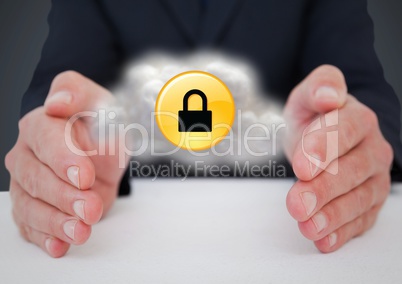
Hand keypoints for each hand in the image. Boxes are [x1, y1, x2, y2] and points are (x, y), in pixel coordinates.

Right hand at [5, 71, 125, 256]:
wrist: (103, 149)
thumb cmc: (100, 124)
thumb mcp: (100, 103)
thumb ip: (80, 95)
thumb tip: (58, 101)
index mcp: (41, 125)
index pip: (45, 140)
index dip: (63, 159)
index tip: (84, 175)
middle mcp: (28, 155)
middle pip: (35, 179)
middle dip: (64, 196)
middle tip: (89, 208)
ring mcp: (27, 184)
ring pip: (30, 206)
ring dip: (56, 222)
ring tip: (81, 231)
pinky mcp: (35, 207)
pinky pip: (32, 226)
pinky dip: (46, 237)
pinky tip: (61, 245)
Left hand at [283, 65, 392, 251]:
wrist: (324, 137)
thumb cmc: (315, 118)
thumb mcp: (309, 96)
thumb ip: (319, 86)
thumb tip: (329, 94)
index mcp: (358, 119)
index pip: (347, 131)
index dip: (325, 148)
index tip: (302, 166)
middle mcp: (372, 150)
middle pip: (352, 171)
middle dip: (324, 189)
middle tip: (297, 203)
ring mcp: (373, 179)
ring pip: (358, 200)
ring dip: (332, 216)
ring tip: (308, 227)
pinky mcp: (368, 203)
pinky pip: (360, 220)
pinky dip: (342, 232)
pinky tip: (324, 240)